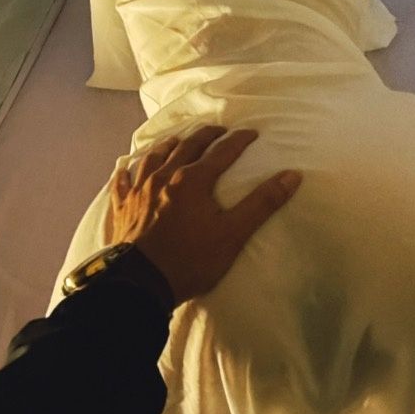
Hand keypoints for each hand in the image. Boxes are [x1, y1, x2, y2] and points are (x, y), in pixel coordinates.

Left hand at [109, 126, 300, 305]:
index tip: (252, 133)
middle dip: (206, 136)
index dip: (239, 140)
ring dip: (168, 146)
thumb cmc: (191, 259)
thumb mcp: (233, 233)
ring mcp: (140, 191)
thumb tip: (292, 175)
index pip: (222, 152)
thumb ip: (262, 203)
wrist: (141, 283)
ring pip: (154, 158)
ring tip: (176, 140)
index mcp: (193, 179)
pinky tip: (125, 169)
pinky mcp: (123, 208)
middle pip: (187, 147)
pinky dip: (126, 173)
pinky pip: (122, 183)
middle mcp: (165, 176)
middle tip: (219, 130)